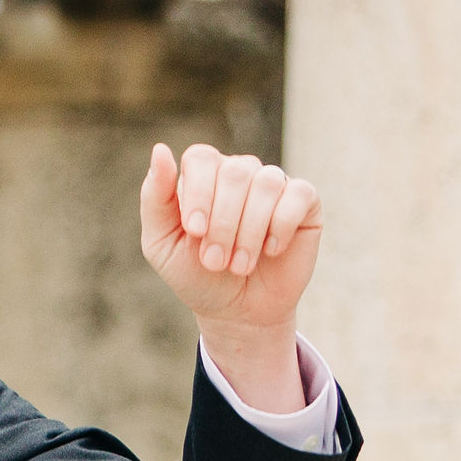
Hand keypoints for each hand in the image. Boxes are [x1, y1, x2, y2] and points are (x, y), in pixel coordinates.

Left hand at [140, 142, 320, 411]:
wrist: (238, 311)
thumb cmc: (196, 275)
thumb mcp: (163, 243)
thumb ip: (156, 198)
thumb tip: (160, 149)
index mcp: (203, 175)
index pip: (201, 158)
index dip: (199, 193)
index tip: (195, 232)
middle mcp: (239, 172)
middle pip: (235, 172)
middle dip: (223, 224)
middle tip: (215, 261)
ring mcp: (273, 183)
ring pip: (266, 183)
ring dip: (249, 232)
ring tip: (239, 265)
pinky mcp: (304, 201)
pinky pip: (298, 194)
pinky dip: (280, 227)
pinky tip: (270, 250)